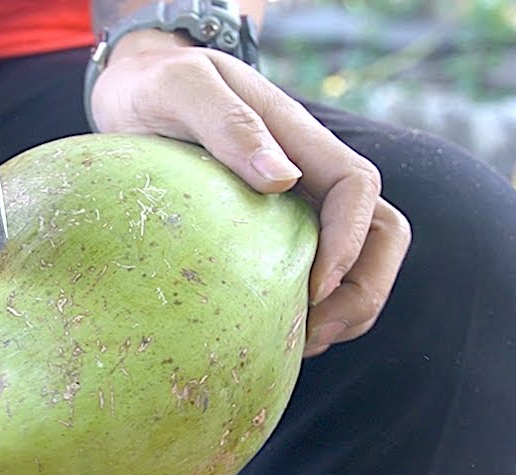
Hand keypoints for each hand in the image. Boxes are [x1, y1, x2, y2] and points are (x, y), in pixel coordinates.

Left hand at [89, 32, 410, 356]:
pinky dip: (311, 314)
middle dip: (362, 291)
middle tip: (311, 336)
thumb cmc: (155, 86)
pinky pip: (314, 276)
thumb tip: (282, 179)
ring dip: (345, 312)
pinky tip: (272, 338)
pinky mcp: (273, 234)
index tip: (312, 289)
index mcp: (299, 139)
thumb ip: (229, 123)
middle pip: (380, 233)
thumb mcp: (182, 89)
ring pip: (359, 263)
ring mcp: (298, 206)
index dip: (349, 242)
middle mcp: (311, 175)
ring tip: (296, 347)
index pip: (357, 188)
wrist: (134, 90)